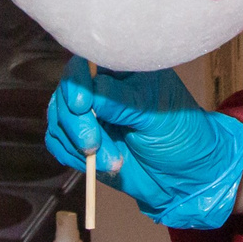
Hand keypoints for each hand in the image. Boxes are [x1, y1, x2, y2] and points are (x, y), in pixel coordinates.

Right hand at [45, 59, 242, 230]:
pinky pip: (58, 142)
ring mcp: (89, 115)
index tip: (82, 105)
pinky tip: (101, 165)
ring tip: (114, 162)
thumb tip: (91, 93)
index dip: (77, 83)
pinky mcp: (81, 140)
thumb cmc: (180, 135)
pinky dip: (72, 156)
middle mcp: (100, 88)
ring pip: (59, 120)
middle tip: (94, 145)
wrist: (184, 176)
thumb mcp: (156, 115)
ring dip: (79, 146)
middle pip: (66, 95)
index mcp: (121, 70)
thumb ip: (123, 103)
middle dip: (77, 123)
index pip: (86, 65)